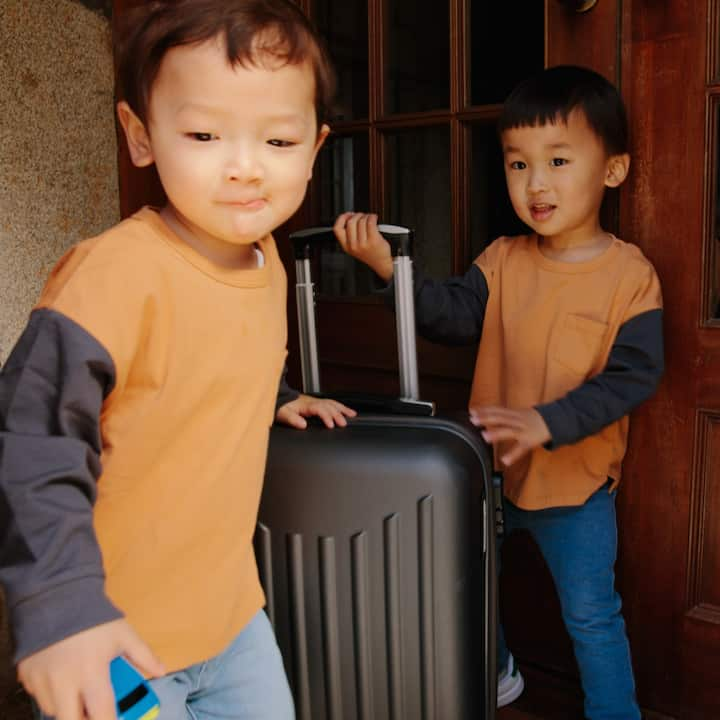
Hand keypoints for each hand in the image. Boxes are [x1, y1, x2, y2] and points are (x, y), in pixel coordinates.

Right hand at [17, 618, 164, 719]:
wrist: (57, 597)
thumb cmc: (94, 617)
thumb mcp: (123, 633)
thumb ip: (143, 655)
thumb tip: (161, 670)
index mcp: (91, 672)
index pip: (102, 713)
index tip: (114, 719)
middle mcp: (64, 683)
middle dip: (85, 719)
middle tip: (94, 710)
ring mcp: (42, 682)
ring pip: (54, 711)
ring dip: (69, 706)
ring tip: (80, 689)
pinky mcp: (26, 678)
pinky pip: (40, 697)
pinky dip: (52, 695)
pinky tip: (63, 678)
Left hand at [275, 394, 356, 428]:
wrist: (279, 397)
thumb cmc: (281, 406)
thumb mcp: (282, 414)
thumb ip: (292, 419)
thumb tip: (302, 425)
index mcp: (306, 405)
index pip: (320, 409)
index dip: (326, 416)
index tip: (331, 425)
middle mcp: (313, 402)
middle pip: (329, 406)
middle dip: (337, 414)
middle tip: (344, 424)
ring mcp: (316, 401)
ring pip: (332, 403)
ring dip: (342, 409)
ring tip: (352, 415)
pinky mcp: (316, 402)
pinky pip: (331, 403)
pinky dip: (340, 406)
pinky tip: (346, 410)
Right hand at [333, 212, 393, 280]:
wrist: (381, 263)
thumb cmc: (370, 253)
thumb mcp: (354, 247)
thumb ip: (349, 234)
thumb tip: (350, 216)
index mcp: (346, 246)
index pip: (337, 228)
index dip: (342, 218)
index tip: (348, 215)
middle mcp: (353, 246)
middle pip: (350, 222)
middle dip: (357, 215)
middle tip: (362, 216)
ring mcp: (363, 244)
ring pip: (361, 221)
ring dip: (366, 216)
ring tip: (370, 218)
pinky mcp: (373, 240)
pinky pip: (370, 222)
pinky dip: (372, 217)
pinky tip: (374, 218)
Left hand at [469, 405, 550, 466]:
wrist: (555, 421)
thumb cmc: (533, 419)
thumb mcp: (518, 413)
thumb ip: (503, 414)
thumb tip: (484, 413)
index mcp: (514, 413)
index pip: (497, 409)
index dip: (484, 409)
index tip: (471, 411)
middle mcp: (517, 420)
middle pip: (501, 418)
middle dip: (486, 418)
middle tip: (473, 421)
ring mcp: (523, 430)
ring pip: (509, 430)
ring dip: (497, 433)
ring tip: (484, 437)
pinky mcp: (530, 441)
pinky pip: (521, 448)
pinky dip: (513, 454)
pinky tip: (504, 460)